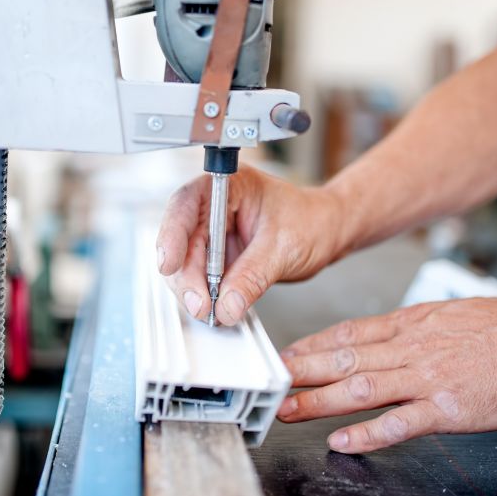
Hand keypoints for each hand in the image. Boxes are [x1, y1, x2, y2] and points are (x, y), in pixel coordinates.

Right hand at [156, 164, 342, 324]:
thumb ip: (254, 276)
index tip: (170, 264)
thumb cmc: (312, 222)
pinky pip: (200, 276)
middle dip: (186, 275)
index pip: (187, 202)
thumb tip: (227, 304)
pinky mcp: (217, 256)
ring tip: (210, 311)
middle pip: (181, 238)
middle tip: (200, 304)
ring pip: (185, 262)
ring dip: (193, 289)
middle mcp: (215, 206)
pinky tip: (215, 308)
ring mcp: (213, 232)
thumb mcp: (285, 248)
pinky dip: (205, 294)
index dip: (172, 232)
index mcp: (230, 185)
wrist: (326, 232)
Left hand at [277, 294, 496, 452]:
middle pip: (344, 359)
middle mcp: (411, 347)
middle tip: (272, 382)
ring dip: (319, 400)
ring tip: (290, 410)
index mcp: (410, 323)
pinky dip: (369, 433)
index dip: (312, 344)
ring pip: (361, 388)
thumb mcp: (449, 312)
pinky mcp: (448, 407)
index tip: (288, 353)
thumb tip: (381, 335)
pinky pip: (400, 423)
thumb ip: (411, 327)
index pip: (349, 332)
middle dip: (303, 371)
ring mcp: (427, 377)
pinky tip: (343, 440)